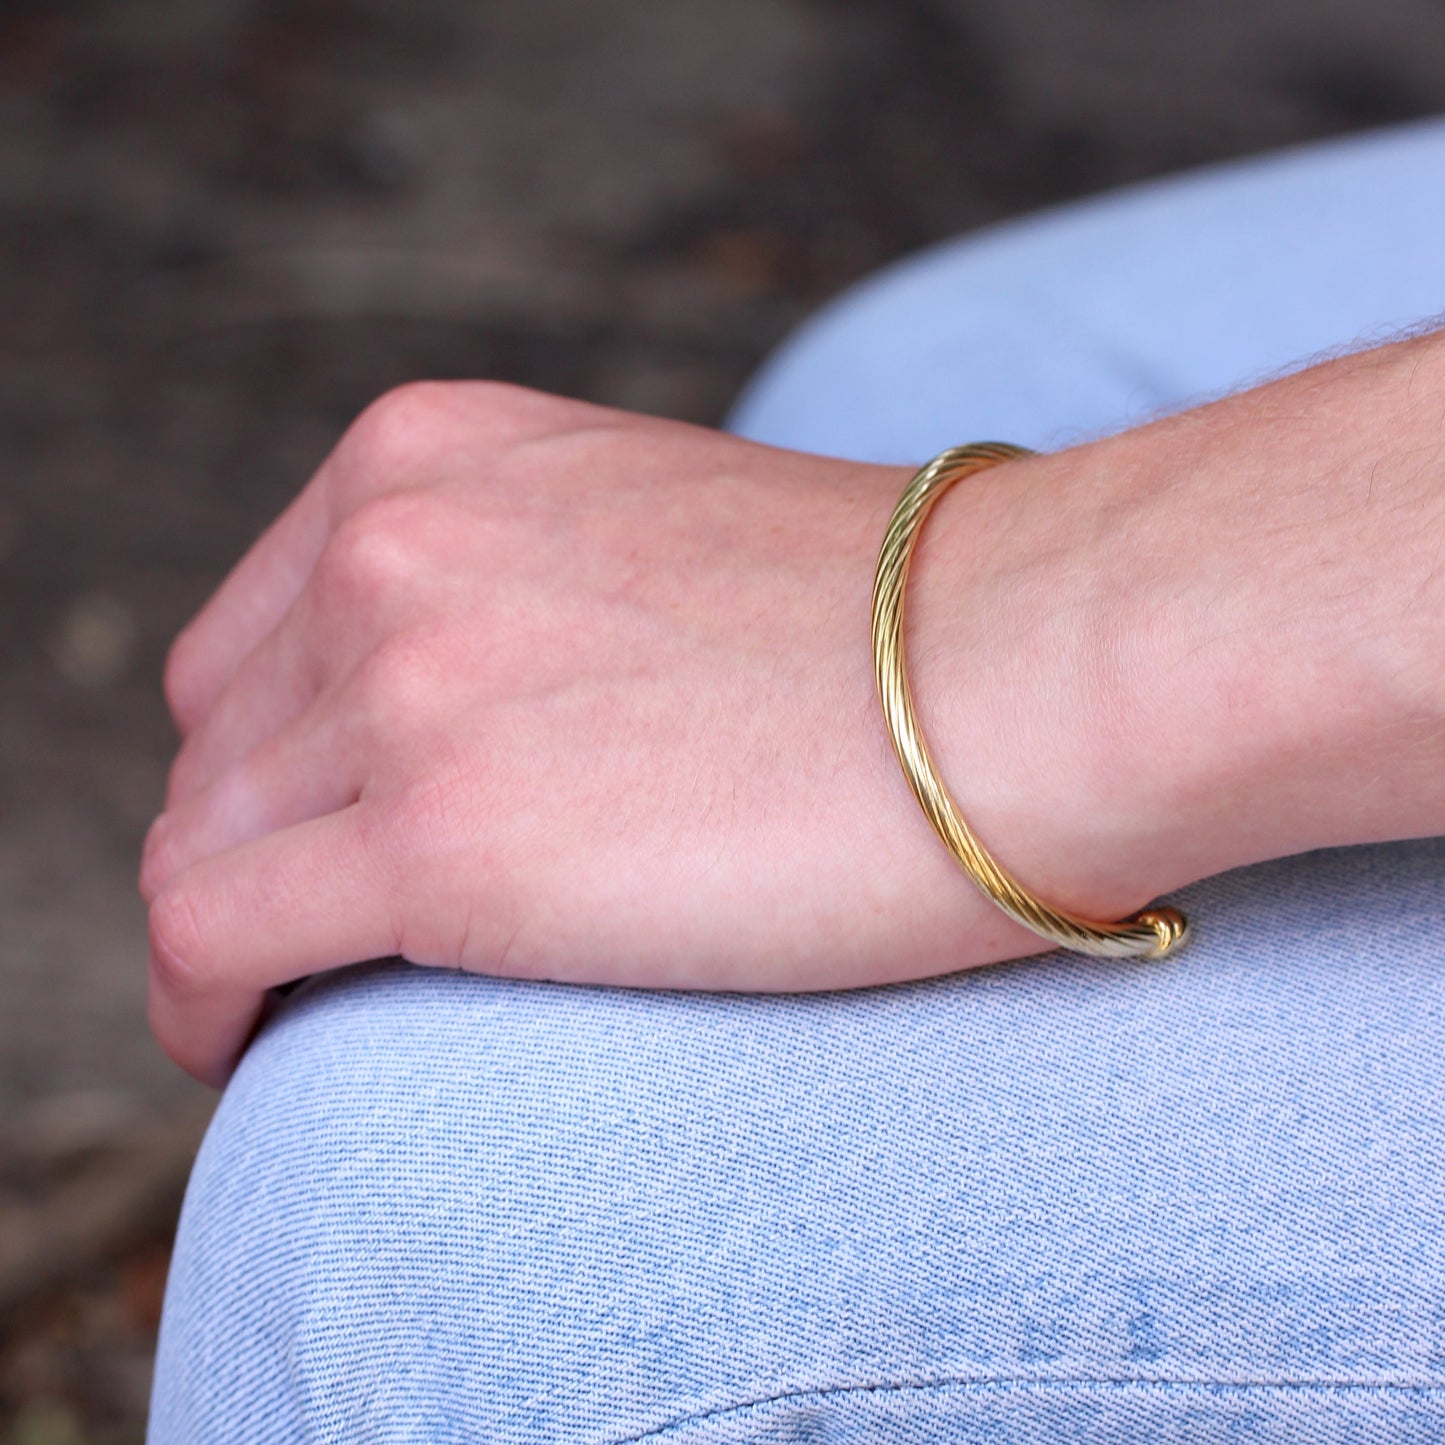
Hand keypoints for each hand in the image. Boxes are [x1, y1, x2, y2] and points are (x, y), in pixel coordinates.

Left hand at [140, 384, 1092, 1083]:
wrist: (1042, 663)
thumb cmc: (897, 624)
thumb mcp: (648, 540)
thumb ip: (519, 597)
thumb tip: (467, 719)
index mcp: (431, 457)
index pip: (252, 643)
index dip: (267, 764)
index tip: (310, 842)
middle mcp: (391, 546)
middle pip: (221, 751)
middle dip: (256, 852)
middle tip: (320, 941)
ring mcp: (409, 686)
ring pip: (202, 845)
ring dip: (233, 931)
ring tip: (290, 1004)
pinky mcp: (445, 841)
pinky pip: (212, 937)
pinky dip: (201, 1002)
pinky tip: (240, 1044)